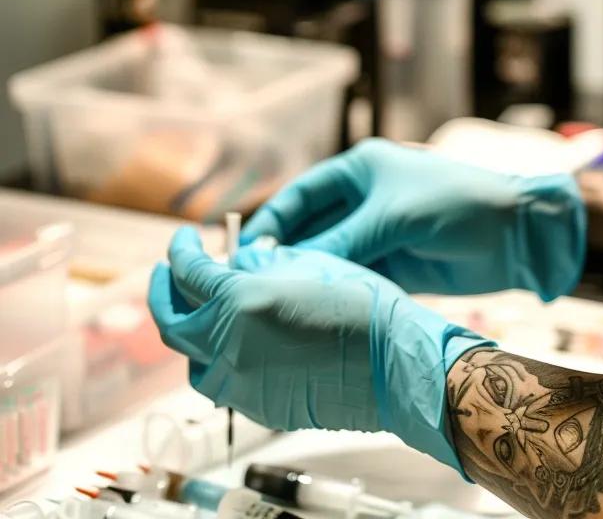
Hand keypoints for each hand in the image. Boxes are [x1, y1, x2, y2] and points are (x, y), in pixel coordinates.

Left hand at [147, 228, 490, 471]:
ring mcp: (240, 384)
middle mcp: (228, 347)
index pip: (189, 273)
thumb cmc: (362, 306)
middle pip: (171, 322)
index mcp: (240, 303)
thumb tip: (238, 263)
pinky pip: (223, 380)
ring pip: (192, 359)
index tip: (185, 240)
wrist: (394, 365)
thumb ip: (265, 262)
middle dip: (164, 293)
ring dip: (190, 330)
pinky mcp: (257, 407)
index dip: (182, 251)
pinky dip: (220, 357)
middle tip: (169, 273)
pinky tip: (240, 341)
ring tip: (205, 310)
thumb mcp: (312, 265)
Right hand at [241, 138, 585, 300]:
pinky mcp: (394, 265)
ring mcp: (378, 234)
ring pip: (329, 258)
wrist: (516, 233)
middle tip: (250, 287)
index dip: (272, 222)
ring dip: (306, 278)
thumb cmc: (458, 203)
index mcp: (360, 171)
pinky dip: (334, 293)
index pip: (302, 195)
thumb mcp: (393, 216)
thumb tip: (288, 265)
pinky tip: (311, 312)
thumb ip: (342, 240)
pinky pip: (353, 278)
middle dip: (283, 255)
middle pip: (311, 229)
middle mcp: (364, 201)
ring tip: (272, 305)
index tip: (243, 252)